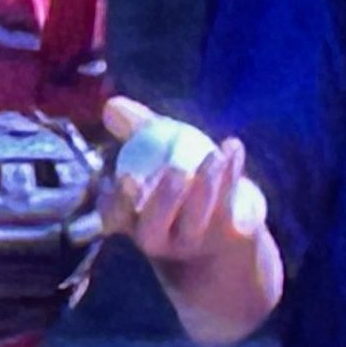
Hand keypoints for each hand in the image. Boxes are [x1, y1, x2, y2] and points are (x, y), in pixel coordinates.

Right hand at [100, 95, 258, 265]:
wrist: (222, 228)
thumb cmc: (177, 184)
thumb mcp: (155, 155)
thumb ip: (134, 130)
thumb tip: (112, 106)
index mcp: (131, 219)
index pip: (115, 215)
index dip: (118, 201)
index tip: (127, 178)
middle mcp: (159, 238)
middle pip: (154, 226)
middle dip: (164, 199)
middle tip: (176, 171)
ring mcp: (194, 240)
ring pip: (196, 217)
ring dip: (205, 185)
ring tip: (213, 156)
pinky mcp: (226, 236)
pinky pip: (228, 205)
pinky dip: (231, 173)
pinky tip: (232, 146)